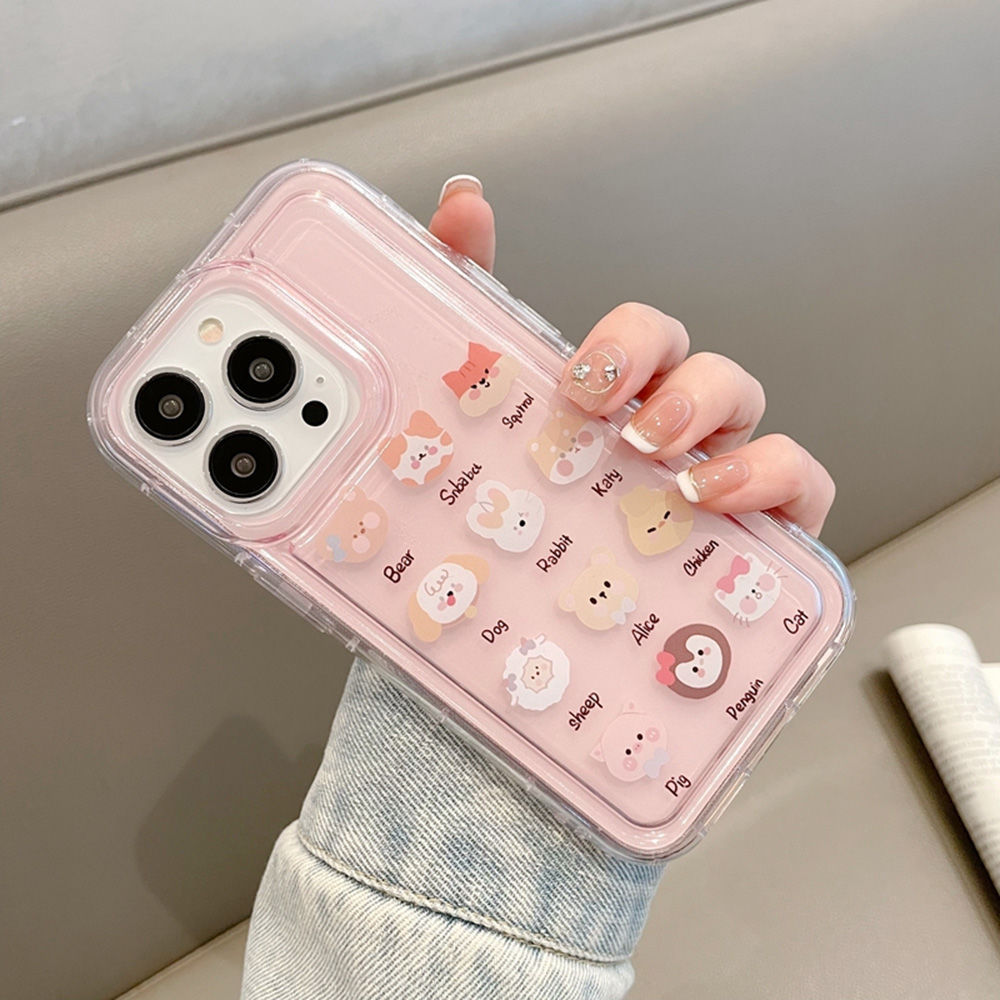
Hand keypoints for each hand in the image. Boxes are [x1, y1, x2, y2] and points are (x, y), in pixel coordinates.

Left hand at [430, 174, 835, 536]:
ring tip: (660, 459)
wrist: (534, 665)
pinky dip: (771, 479)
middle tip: (612, 416)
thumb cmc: (520, 550)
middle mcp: (668, 437)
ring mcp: (718, 480)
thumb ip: (466, 319)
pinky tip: (712, 503)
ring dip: (710, 416)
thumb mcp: (476, 438)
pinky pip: (802, 484)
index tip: (579, 380)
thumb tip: (464, 198)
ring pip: (749, 408)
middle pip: (698, 365)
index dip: (625, 338)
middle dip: (666, 373)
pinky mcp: (762, 532)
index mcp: (609, 415)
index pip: (637, 342)